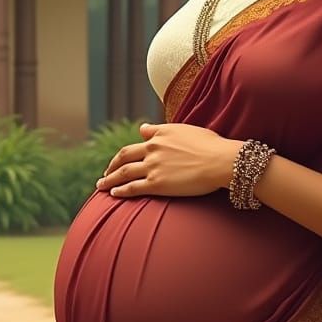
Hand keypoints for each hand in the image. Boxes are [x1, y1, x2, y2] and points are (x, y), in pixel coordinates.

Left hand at [95, 123, 242, 198]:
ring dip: (109, 179)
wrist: (220, 160)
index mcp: (160, 134)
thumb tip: (142, 127)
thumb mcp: (184, 129)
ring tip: (100, 185)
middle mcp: (153, 148)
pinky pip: (133, 187)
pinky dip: (121, 190)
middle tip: (104, 173)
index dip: (126, 152)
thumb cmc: (210, 145)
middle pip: (124, 157)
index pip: (137, 142)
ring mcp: (153, 166)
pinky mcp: (157, 184)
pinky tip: (113, 194)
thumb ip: (160, 129)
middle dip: (111, 165)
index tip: (120, 159)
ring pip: (124, 172)